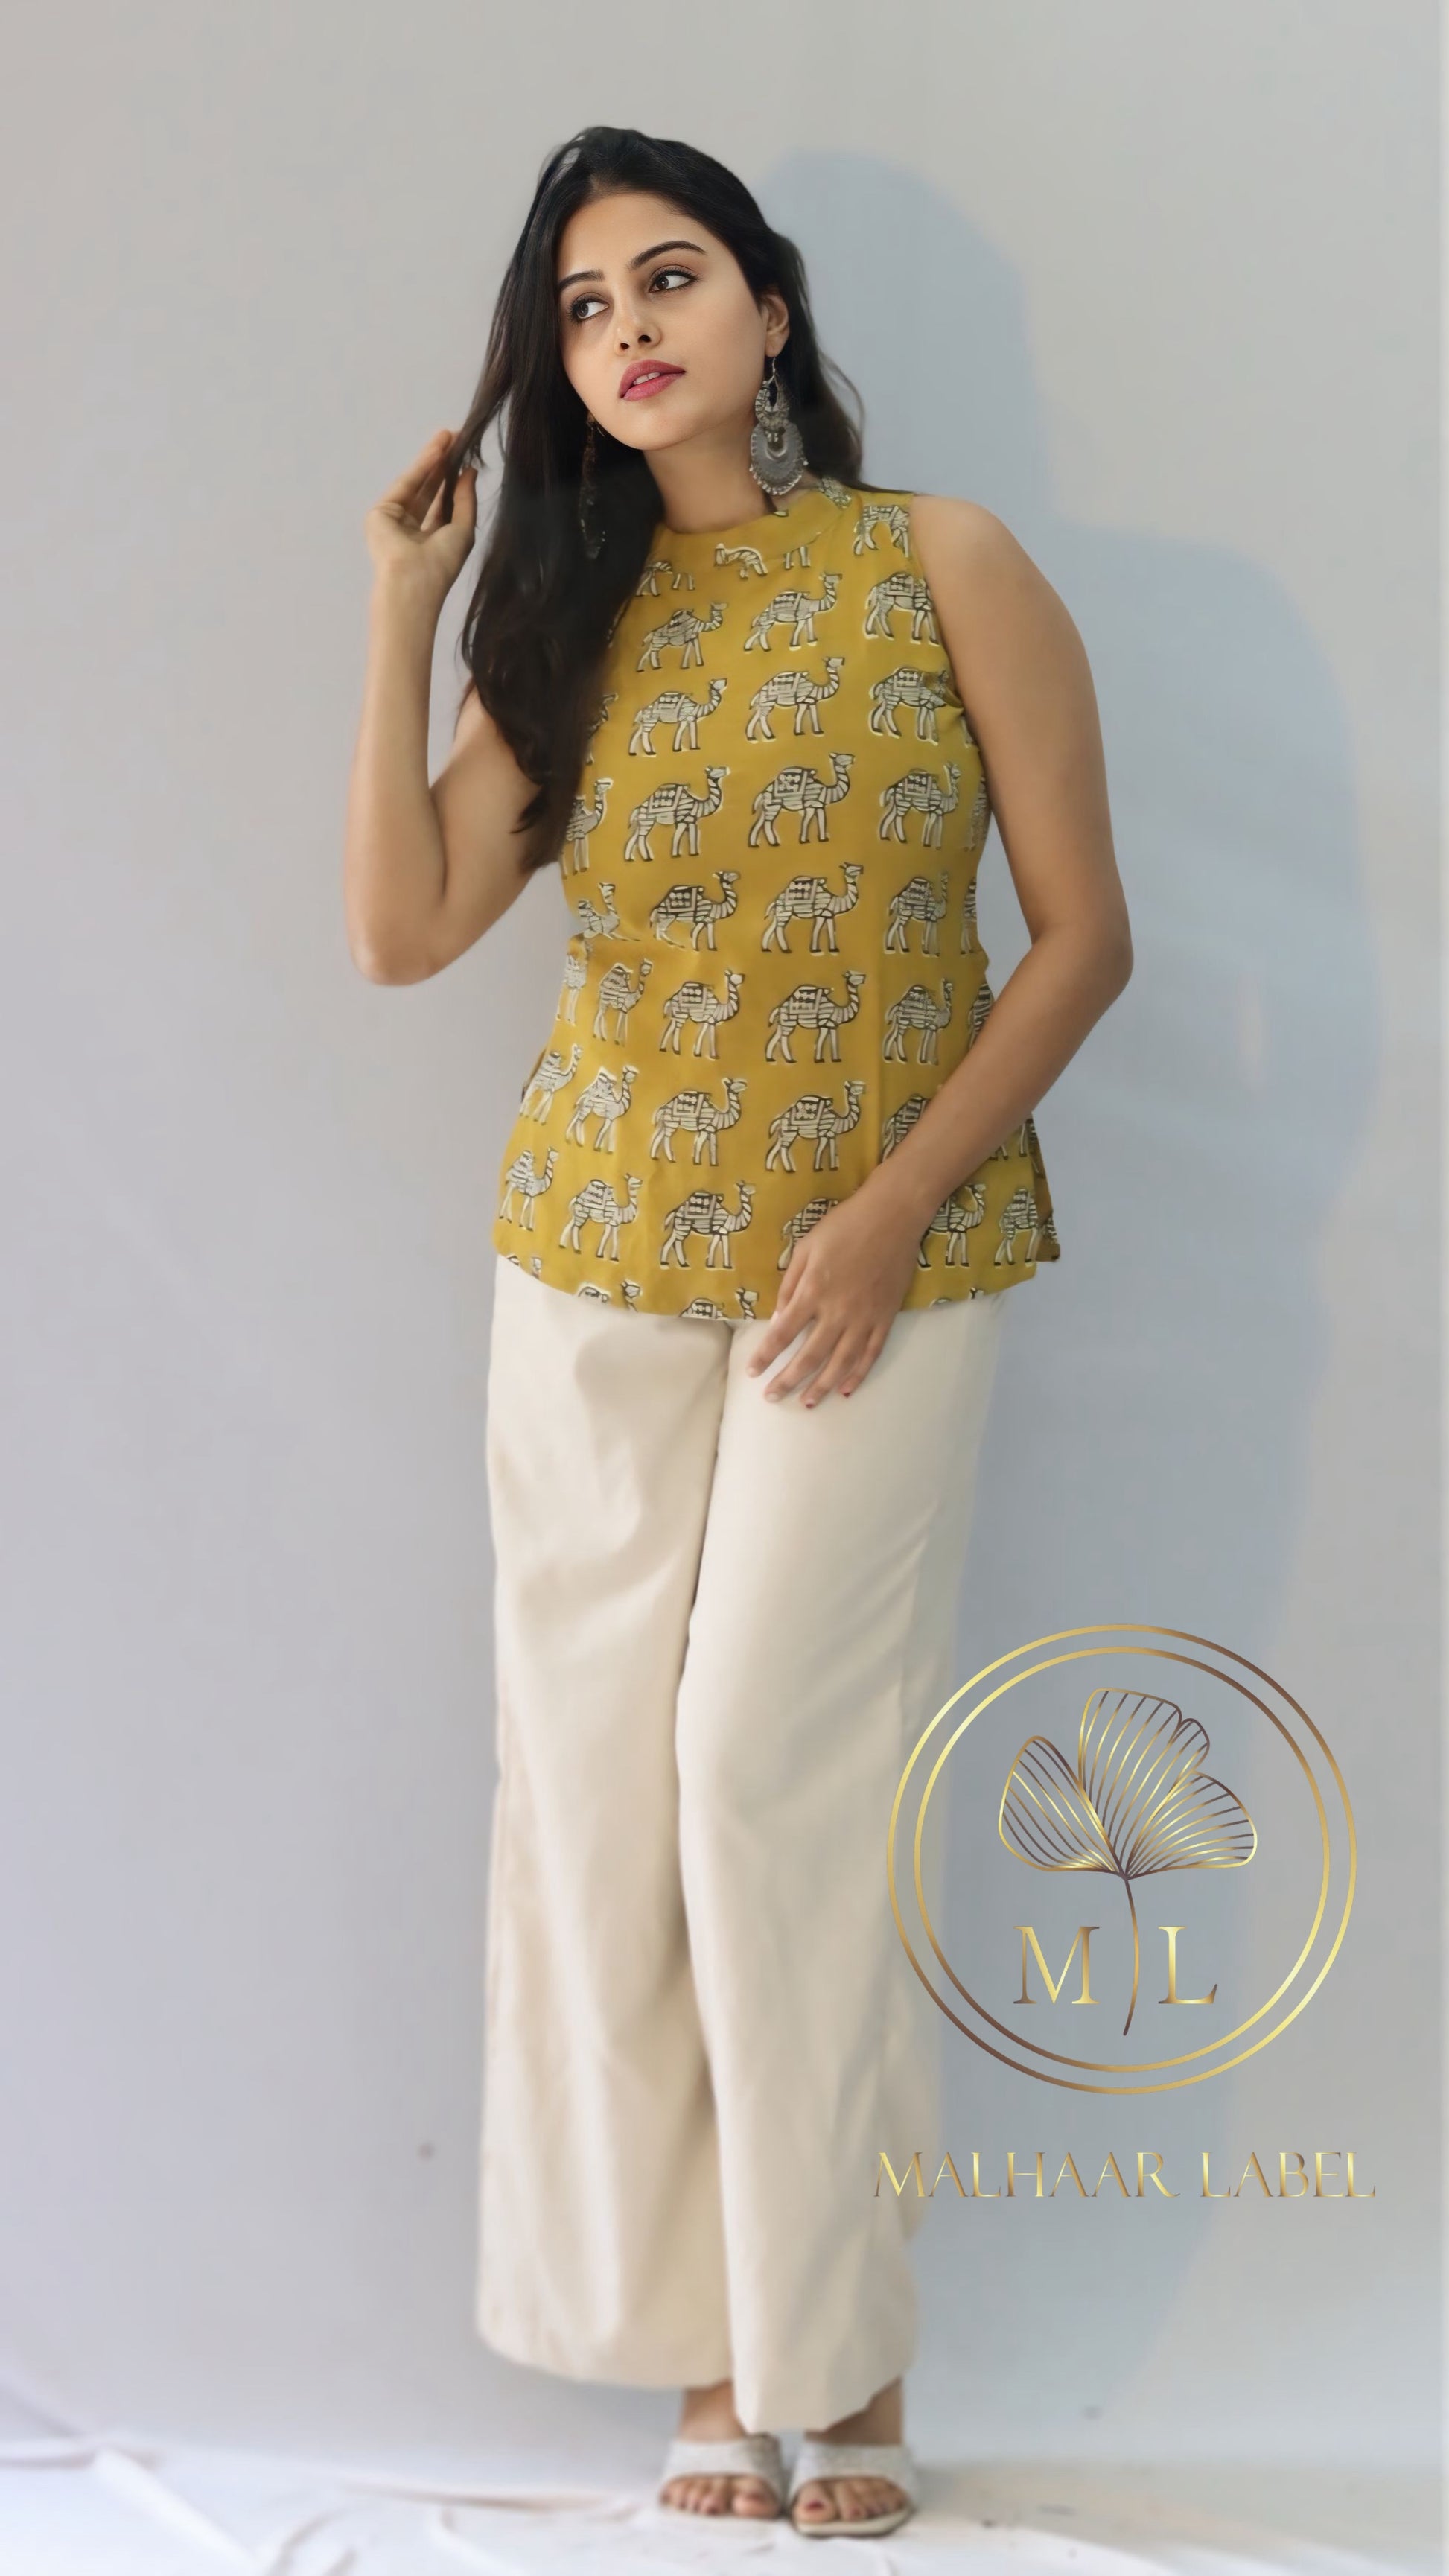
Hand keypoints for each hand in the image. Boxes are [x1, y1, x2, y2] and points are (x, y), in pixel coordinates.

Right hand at [363, 428, 476, 600]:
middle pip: (428, 490)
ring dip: (432, 459)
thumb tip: (470, 471)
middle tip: (456, 437)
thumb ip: (466, 499)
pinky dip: (422, 466)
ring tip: (448, 436)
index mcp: (430, 539)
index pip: (441, 504)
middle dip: (442, 464)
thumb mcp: (463, 529)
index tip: (464, 455)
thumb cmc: (442, 564)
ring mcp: (394, 521)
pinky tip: (437, 450)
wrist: (413, 580)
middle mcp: (411, 529)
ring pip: (417, 484)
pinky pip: (406, 484)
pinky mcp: (381, 512)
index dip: (452, 479)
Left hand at [744, 1177, 924, 1405]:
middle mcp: (838, 1311)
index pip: (783, 1333)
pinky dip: (858, 1374)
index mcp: (814, 1291)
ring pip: (841, 1362)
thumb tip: (779, 1318)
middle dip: (789, 1380)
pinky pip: (871, 1354)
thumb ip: (790, 1284)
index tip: (753, 1372)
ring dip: (822, 1386)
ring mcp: (865, 1317)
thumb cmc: (844, 1226)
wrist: (892, 1216)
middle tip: (772, 1397)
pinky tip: (845, 1390)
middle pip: (810, 1356)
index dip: (765, 1355)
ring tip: (807, 1403)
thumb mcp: (806, 1248)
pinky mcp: (886, 1317)